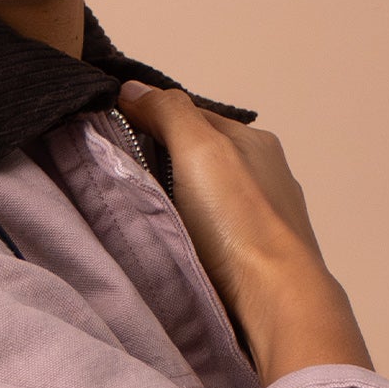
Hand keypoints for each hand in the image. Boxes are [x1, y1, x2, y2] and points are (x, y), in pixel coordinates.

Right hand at [117, 83, 372, 387]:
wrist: (274, 298)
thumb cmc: (238, 220)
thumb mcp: (198, 147)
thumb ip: (168, 112)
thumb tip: (133, 88)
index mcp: (254, 142)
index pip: (192, 116)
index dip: (152, 119)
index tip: (114, 132)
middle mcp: (265, 175)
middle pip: (201, 157)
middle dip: (164, 161)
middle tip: (122, 177)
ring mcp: (264, 219)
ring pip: (209, 197)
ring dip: (178, 201)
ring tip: (144, 214)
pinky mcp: (256, 259)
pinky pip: (215, 233)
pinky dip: (193, 233)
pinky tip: (176, 245)